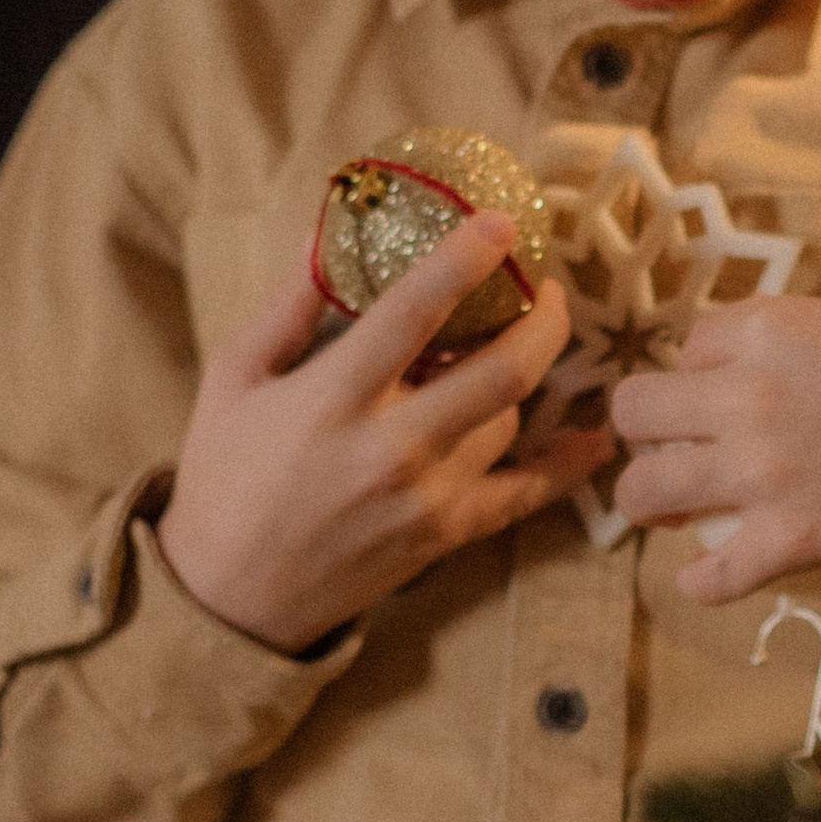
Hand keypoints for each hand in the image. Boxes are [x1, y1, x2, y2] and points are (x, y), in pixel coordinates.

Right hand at [157, 214, 612, 651]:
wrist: (230, 597)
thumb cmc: (225, 475)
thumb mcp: (234, 377)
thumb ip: (286, 303)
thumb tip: (327, 226)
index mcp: (333, 398)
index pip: (413, 314)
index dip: (465, 260)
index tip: (500, 224)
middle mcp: (391, 448)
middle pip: (500, 372)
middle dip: (540, 318)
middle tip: (544, 285)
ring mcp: (427, 497)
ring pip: (507, 419)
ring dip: (522, 374)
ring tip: (515, 342)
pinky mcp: (445, 535)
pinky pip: (525, 495)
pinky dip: (567, 466)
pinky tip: (594, 438)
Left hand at [608, 298, 820, 607]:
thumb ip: (793, 339)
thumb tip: (754, 363)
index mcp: (765, 330)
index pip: (684, 348)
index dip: (704, 375)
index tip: (730, 396)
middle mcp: (745, 396)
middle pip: (634, 411)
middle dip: (654, 433)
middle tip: (687, 451)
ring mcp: (760, 472)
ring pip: (641, 491)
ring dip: (657, 502)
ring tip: (685, 511)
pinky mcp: (790, 540)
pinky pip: (707, 577)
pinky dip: (706, 582)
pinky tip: (718, 576)